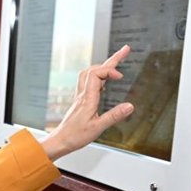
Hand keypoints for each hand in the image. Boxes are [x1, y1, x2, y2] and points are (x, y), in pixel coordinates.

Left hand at [40, 45, 133, 160]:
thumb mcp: (98, 128)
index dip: (110, 70)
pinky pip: (88, 82)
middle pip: (95, 69)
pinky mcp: (80, 101)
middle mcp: (83, 94)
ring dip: (103, 66)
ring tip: (116, 63)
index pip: (97, 73)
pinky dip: (98, 77)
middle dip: (112, 59)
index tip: (121, 76)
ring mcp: (80, 97)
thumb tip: (130, 106)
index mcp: (87, 98)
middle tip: (125, 50)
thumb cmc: (75, 136)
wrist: (60, 141)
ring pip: (90, 74)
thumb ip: (114, 116)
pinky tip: (104, 83)